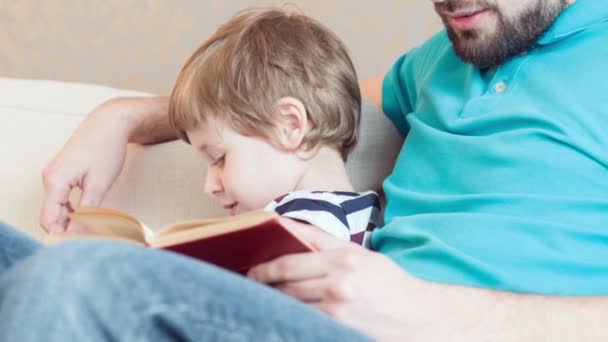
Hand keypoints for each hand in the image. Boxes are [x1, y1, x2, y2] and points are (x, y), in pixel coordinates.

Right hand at [40, 98, 132, 231]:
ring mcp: (54, 175)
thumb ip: (88, 210)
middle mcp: (49, 178)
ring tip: (93, 228)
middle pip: (51, 216)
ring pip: (56, 208)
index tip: (84, 244)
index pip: (49, 220)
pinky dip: (72, 210)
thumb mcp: (99, 183)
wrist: (110, 123)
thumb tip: (81, 232)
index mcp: (55, 181)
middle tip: (93, 238)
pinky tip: (89, 215)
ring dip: (71, 220)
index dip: (64, 235)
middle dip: (68, 229)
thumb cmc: (107, 149)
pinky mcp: (62, 173)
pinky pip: (61, 199)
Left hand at [247, 218, 425, 340]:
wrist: (419, 316)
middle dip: (263, 285)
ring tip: (262, 300)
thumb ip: (325, 243)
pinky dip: (291, 319)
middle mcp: (339, 284)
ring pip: (291, 306)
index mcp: (344, 259)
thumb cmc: (389, 283)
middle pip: (285, 285)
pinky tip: (284, 317)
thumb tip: (289, 229)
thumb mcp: (361, 255)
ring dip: (273, 303)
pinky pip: (304, 324)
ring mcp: (339, 311)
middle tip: (251, 285)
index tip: (252, 269)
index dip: (264, 267)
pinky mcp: (339, 331)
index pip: (289, 262)